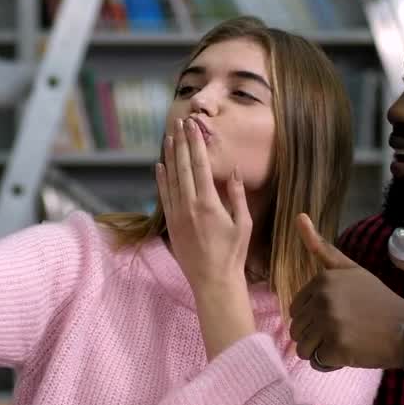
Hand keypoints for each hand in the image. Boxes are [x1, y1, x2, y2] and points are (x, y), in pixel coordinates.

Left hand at [155, 117, 252, 295]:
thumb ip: (237, 195)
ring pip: (171, 178)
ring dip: (169, 156)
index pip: (200, 165)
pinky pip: (164, 196)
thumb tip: (234, 171)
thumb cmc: (233, 254)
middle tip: (179, 123)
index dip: (196, 144)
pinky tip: (159, 165)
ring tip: (169, 137)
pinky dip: (161, 179)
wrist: (213, 280)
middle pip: (183, 167)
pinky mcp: (171, 224)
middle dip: (181, 143)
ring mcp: (177, 215)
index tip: (193, 127)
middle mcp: (189, 205)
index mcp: (209, 203)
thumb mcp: (243, 223)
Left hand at [289, 214, 403, 369]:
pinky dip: (331, 363)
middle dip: (316, 335)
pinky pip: (317, 362)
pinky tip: (350, 354)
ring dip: (321, 351)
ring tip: (346, 342)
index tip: (340, 315)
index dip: (315, 318)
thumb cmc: (379, 301)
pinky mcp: (337, 347)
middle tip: (345, 331)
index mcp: (323, 281)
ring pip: (303, 348)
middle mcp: (323, 299)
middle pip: (297, 329)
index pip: (296, 309)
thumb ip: (322, 249)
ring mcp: (330, 323)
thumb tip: (298, 216)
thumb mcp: (351, 270)